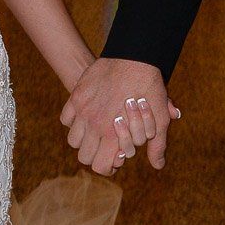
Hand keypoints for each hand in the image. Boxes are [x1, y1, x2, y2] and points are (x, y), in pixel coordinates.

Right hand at [60, 58, 178, 174]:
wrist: (134, 57)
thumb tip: (158, 165)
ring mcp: (82, 110)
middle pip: (84, 156)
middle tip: (106, 147)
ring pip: (73, 140)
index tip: (114, 161)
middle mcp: (94, 125)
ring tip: (96, 133)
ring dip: (84, 140)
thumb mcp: (159, 119)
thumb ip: (157, 145)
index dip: (107, 168)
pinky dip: (74, 121)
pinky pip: (66, 118)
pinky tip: (86, 117)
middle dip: (96, 155)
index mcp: (113, 134)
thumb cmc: (149, 88)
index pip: (100, 166)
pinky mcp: (76, 96)